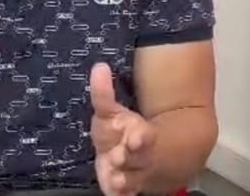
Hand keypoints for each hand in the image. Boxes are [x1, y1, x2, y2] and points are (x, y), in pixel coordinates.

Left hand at [90, 62, 156, 195]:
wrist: (151, 160)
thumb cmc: (122, 132)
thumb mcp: (112, 111)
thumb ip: (103, 92)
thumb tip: (98, 66)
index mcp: (139, 134)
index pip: (142, 134)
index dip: (140, 136)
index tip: (136, 136)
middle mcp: (138, 157)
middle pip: (136, 158)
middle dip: (128, 156)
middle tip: (120, 155)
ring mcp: (133, 175)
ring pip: (131, 179)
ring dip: (123, 178)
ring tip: (115, 178)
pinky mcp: (126, 190)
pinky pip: (125, 194)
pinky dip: (121, 194)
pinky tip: (115, 192)